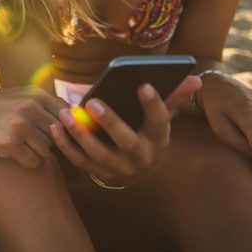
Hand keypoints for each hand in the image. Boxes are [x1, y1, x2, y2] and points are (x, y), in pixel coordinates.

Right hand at [0, 86, 68, 169]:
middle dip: (49, 141)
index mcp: (36, 94)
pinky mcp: (10, 144)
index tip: (57, 135)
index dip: (66, 129)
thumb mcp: (19, 95)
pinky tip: (12, 153)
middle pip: (59, 135)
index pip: (68, 115)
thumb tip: (78, 114)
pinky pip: (34, 161)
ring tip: (19, 145)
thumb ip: (45, 102)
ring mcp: (21, 125)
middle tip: (30, 140)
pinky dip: (26, 161)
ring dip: (36, 152)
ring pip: (48, 150)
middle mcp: (30, 107)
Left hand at [48, 75, 200, 184]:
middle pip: (127, 141)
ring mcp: (120, 168)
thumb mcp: (162, 117)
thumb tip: (195, 78)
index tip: (143, 84)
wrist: (140, 169)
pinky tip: (55, 127)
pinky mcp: (100, 172)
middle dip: (110, 122)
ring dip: (80, 134)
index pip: (159, 120)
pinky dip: (66, 145)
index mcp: (158, 138)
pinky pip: (80, 161)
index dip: (153, 103)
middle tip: (93, 102)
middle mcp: (141, 155)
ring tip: (66, 113)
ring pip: (99, 153)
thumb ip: (173, 95)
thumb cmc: (148, 132)